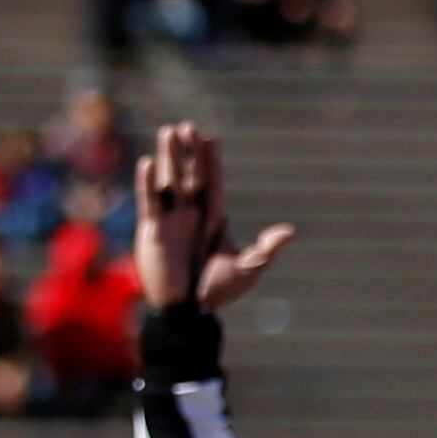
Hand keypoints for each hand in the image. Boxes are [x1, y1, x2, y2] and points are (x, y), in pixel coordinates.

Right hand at [134, 122, 295, 314]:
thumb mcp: (247, 269)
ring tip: (167, 132)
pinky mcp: (152, 230)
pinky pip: (149, 201)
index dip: (211, 160)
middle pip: (190, 174)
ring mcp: (171, 219)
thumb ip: (265, 249)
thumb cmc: (217, 291)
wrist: (188, 311)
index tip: (210, 138)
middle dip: (188, 151)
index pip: (213, 182)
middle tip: (186, 126)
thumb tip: (289, 232)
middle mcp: (191, 212)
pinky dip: (147, 183)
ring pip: (169, 180)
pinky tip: (147, 163)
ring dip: (168, 158)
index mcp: (213, 217)